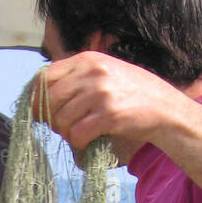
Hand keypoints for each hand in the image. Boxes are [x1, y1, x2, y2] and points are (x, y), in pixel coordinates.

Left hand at [31, 51, 181, 160]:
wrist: (165, 108)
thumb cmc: (131, 93)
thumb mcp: (104, 72)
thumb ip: (76, 78)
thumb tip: (41, 96)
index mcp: (87, 59)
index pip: (45, 76)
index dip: (36, 98)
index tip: (40, 112)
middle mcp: (92, 72)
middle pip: (49, 99)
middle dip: (50, 119)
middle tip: (61, 128)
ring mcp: (101, 93)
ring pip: (61, 120)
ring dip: (66, 133)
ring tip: (79, 134)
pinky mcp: (109, 115)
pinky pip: (77, 134)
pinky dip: (78, 143)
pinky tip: (88, 141)